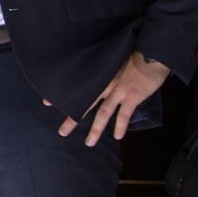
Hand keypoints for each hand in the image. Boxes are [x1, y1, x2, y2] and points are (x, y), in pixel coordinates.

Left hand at [49, 51, 169, 145]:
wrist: (152, 53)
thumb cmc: (132, 54)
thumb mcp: (111, 60)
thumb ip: (102, 71)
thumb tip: (94, 79)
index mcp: (98, 75)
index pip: (75, 87)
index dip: (61, 95)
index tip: (45, 103)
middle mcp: (104, 84)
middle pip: (85, 103)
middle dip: (73, 119)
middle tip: (62, 132)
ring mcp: (118, 90)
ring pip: (103, 113)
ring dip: (96, 129)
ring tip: (89, 143)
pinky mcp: (132, 96)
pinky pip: (124, 114)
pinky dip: (120, 126)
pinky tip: (117, 136)